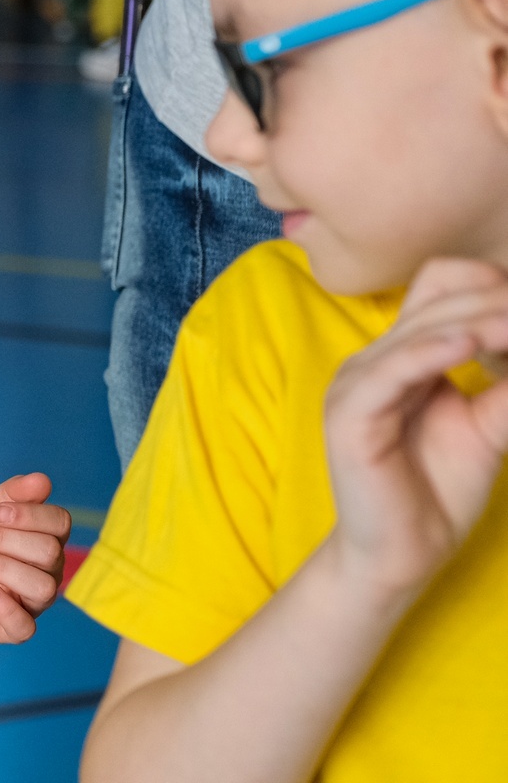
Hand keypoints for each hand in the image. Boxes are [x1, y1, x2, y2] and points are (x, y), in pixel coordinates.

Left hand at [0, 473, 70, 643]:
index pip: (60, 523)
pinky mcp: (10, 629)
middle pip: (50, 552)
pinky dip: (5, 606)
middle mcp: (46, 572)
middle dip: (7, 539)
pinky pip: (25, 627)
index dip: (29, 514)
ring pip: (43, 588)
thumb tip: (43, 480)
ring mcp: (31, 603)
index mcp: (45, 540)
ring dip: (3, 567)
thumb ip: (12, 493)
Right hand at [322, 258, 507, 595]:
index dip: (491, 287)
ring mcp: (356, 382)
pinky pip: (391, 370)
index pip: (441, 285)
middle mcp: (374, 358)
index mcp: (401, 354)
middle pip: (440, 298)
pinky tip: (470, 346)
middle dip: (500, 302)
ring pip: (423, 328)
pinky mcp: (349, 414)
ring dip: (483, 322)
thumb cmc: (437, 490)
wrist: (401, 554)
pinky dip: (431, 352)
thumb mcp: (488, 424)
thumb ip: (505, 384)